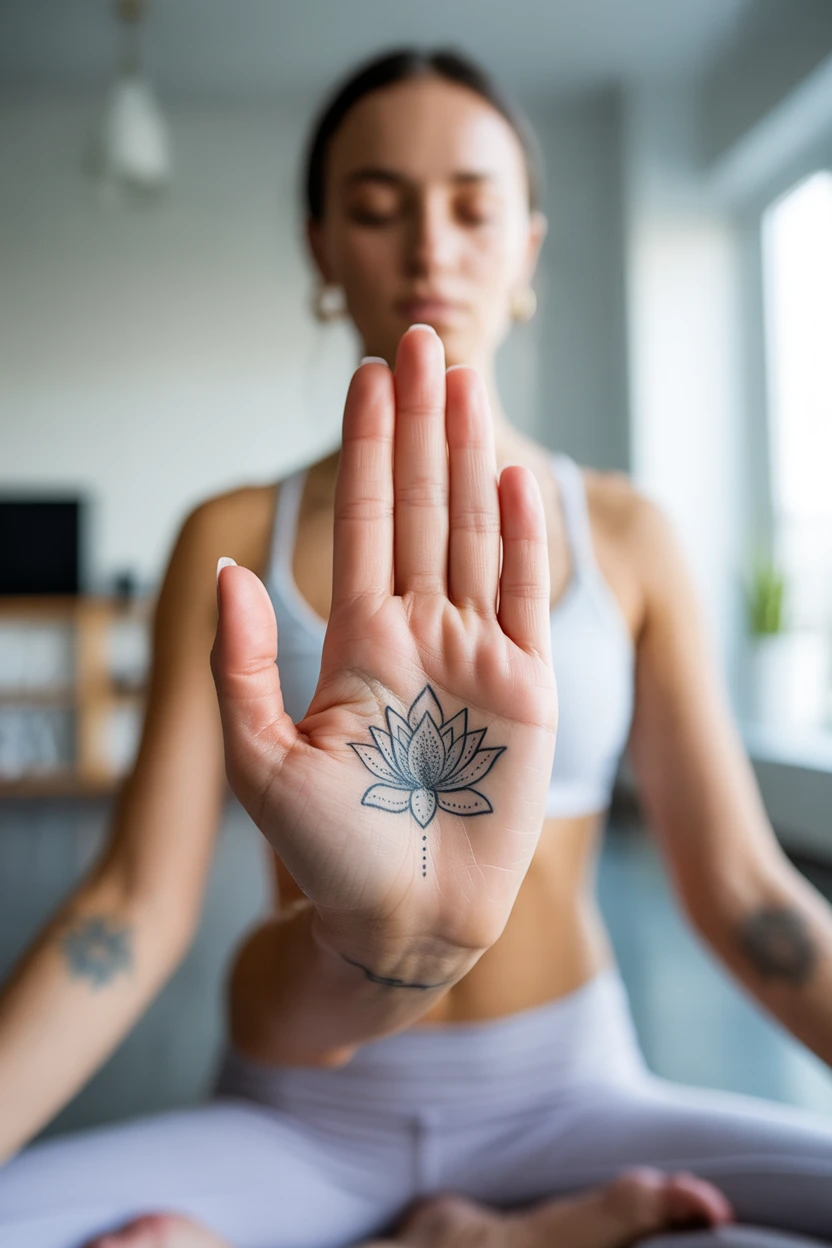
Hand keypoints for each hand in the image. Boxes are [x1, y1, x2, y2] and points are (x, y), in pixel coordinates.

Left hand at [211, 326, 556, 971]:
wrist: (407, 918)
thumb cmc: (328, 852)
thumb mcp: (261, 759)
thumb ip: (241, 664)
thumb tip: (234, 574)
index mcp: (359, 640)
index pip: (361, 521)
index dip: (364, 447)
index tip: (369, 376)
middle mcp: (419, 631)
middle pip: (419, 505)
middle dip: (418, 423)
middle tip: (420, 340)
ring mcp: (476, 653)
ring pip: (472, 532)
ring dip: (469, 455)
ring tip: (464, 381)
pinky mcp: (528, 687)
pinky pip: (524, 595)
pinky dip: (522, 536)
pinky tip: (511, 476)